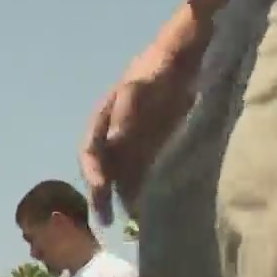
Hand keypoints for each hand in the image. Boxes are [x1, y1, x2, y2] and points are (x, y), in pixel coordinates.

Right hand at [80, 43, 196, 225]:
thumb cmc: (159, 66)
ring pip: (123, 173)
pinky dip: (145, 188)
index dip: (92, 172)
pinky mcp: (157, 144)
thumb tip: (113, 141)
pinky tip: (152, 206)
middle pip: (104, 168)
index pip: (91, 151)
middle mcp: (115, 133)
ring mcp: (136, 140)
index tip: (99, 191)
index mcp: (104, 118)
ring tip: (130, 222)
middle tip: (105, 220)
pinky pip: (146, 171)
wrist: (185, 54)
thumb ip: (126, 112)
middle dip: (102, 194)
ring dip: (124, 195)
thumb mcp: (140, 85)